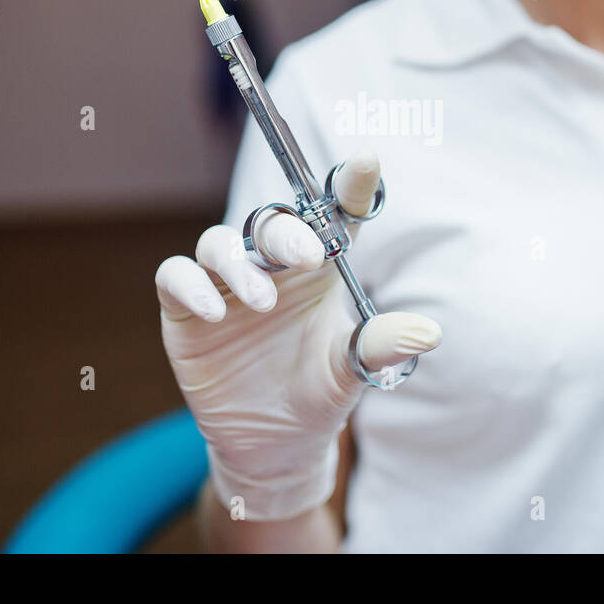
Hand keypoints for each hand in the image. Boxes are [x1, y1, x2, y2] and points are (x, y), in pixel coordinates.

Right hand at [156, 149, 441, 520]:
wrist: (273, 443)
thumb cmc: (319, 391)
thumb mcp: (352, 371)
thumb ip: (380, 346)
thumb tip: (428, 333)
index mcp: (319, 268)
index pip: (334, 214)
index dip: (348, 184)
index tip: (364, 160)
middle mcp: (271, 264)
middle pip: (272, 222)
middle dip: (289, 231)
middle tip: (308, 257)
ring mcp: (226, 283)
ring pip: (218, 241)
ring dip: (239, 264)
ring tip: (263, 302)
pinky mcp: (186, 308)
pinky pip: (175, 275)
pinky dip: (191, 285)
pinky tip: (216, 312)